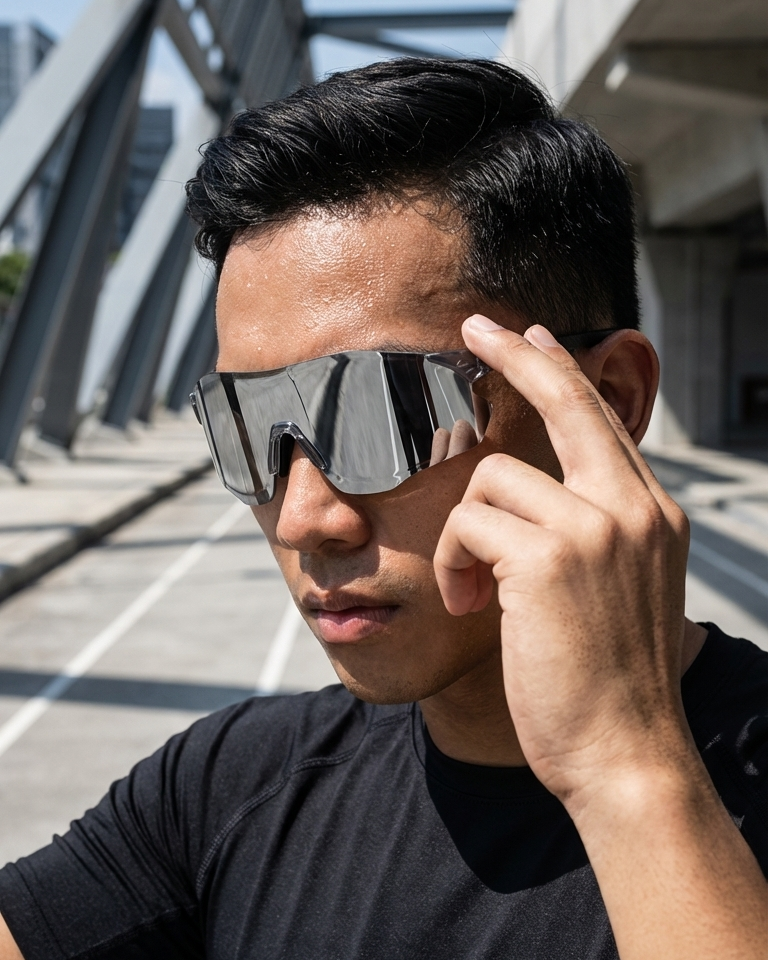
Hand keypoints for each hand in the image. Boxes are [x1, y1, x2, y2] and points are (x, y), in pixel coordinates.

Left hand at [434, 317, 690, 805]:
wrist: (626, 754)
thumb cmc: (605, 679)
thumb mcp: (615, 589)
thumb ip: (590, 530)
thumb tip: (533, 487)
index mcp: (652, 513)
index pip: (600, 420)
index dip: (559, 371)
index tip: (530, 336)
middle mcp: (633, 508)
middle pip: (566, 400)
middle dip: (515, 356)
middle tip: (473, 329)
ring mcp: (597, 527)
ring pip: (490, 479)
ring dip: (462, 537)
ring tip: (472, 589)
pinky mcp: (550, 556)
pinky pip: (467, 525)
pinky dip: (452, 564)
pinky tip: (467, 604)